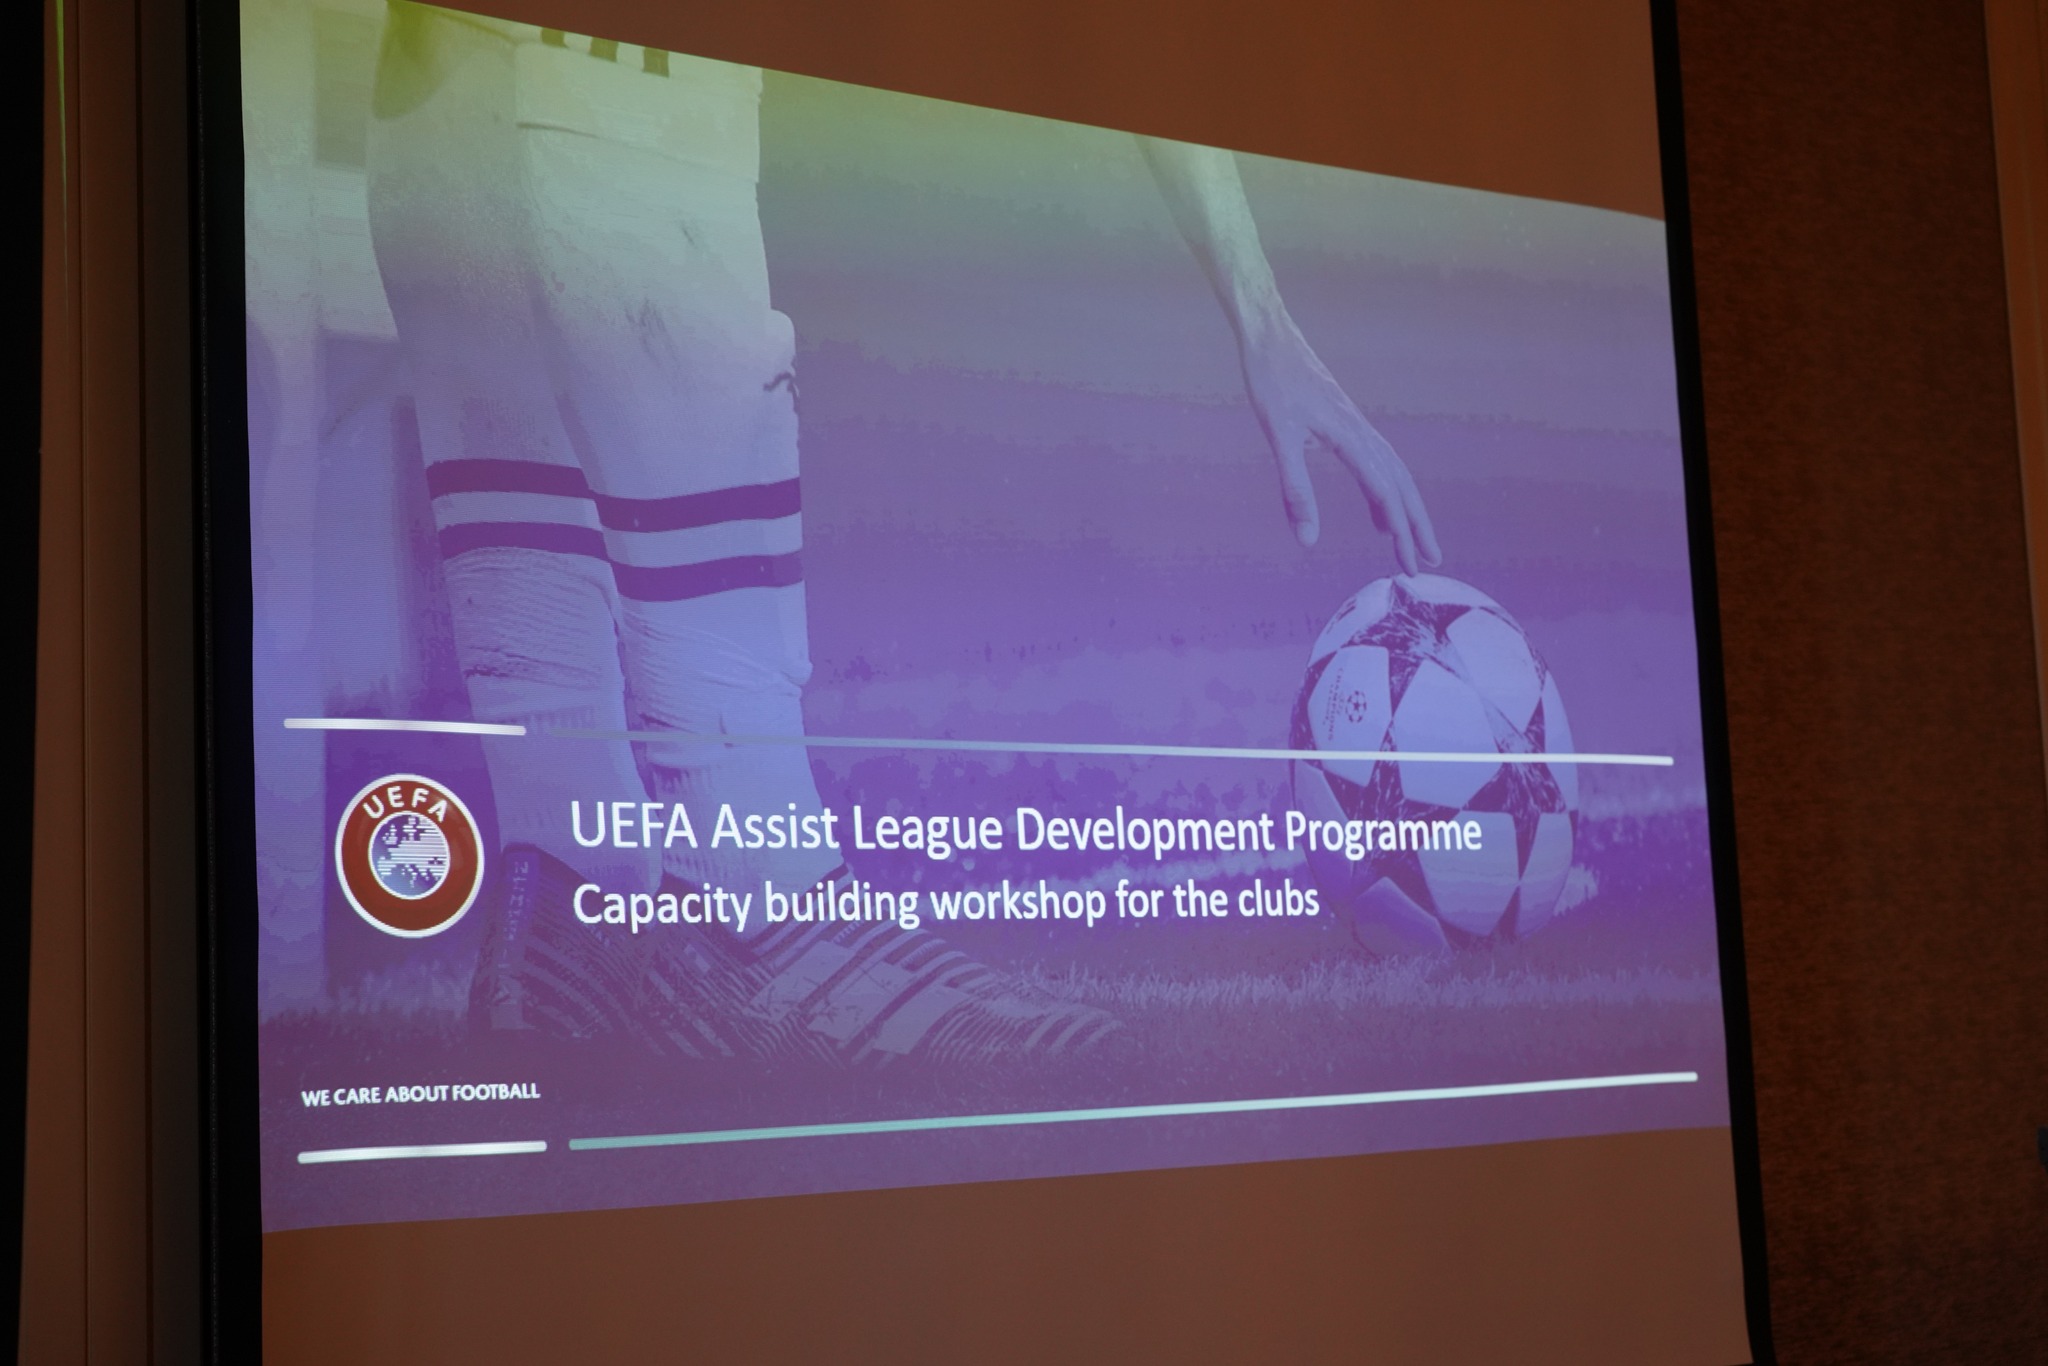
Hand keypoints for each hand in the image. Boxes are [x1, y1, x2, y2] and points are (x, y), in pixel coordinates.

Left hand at [1239, 311, 1441, 572]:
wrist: (1271, 337)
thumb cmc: (1272, 382)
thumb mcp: (1279, 437)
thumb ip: (1295, 489)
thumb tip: (1307, 540)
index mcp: (1352, 438)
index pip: (1385, 493)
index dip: (1400, 531)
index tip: (1408, 564)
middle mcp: (1363, 433)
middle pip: (1402, 486)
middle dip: (1418, 526)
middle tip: (1430, 564)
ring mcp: (1358, 428)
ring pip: (1395, 474)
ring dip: (1407, 510)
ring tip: (1412, 544)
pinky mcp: (1347, 424)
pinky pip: (1378, 464)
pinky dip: (1383, 493)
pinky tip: (1376, 515)